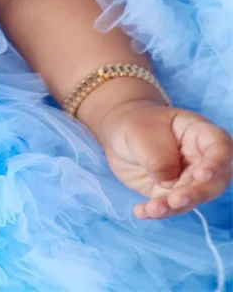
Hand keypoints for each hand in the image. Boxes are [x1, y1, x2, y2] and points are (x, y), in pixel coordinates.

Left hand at [96, 99, 232, 220]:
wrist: (116, 132)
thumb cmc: (134, 124)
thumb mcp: (142, 134)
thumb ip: (160, 160)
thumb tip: (169, 184)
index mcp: (198, 132)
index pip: (220, 146)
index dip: (217, 162)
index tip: (201, 175)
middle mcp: (200, 158)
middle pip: (212, 180)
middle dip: (195, 194)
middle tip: (175, 200)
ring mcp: (188, 178)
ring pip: (192, 198)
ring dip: (175, 207)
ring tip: (153, 209)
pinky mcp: (173, 193)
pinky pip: (171, 206)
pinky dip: (158, 211)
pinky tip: (142, 211)